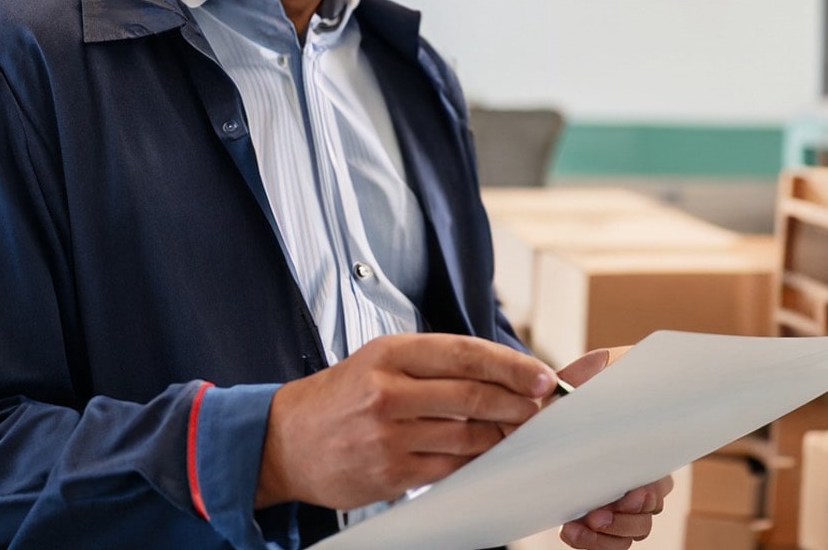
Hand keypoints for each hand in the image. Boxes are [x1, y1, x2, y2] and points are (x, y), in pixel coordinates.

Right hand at [257, 332, 556, 509]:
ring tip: (520, 430)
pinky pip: (449, 467)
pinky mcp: (390, 473)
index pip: (465, 354)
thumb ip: (433, 365)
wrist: (286, 440)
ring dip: (503, 434)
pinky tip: (487, 454)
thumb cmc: (340, 397)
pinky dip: (475, 461)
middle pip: (473, 395)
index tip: (541, 375)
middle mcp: (388, 391)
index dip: (511, 365)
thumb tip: (499, 373)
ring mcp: (389, 436)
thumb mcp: (379, 361)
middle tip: (542, 406)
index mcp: (389, 354)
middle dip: (518, 402)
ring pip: (467, 436)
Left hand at [554, 347, 674, 549]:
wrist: (560, 409)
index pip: (659, 481)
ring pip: (631, 532)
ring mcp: (621, 500)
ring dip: (607, 535)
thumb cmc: (584, 391)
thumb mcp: (587, 375)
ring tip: (581, 524)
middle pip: (647, 513)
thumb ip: (592, 370)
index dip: (647, 493)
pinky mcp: (600, 514)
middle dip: (625, 519)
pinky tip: (570, 531)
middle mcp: (639, 479)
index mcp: (643, 448)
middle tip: (599, 514)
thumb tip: (598, 360)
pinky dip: (592, 543)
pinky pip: (609, 542)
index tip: (631, 493)